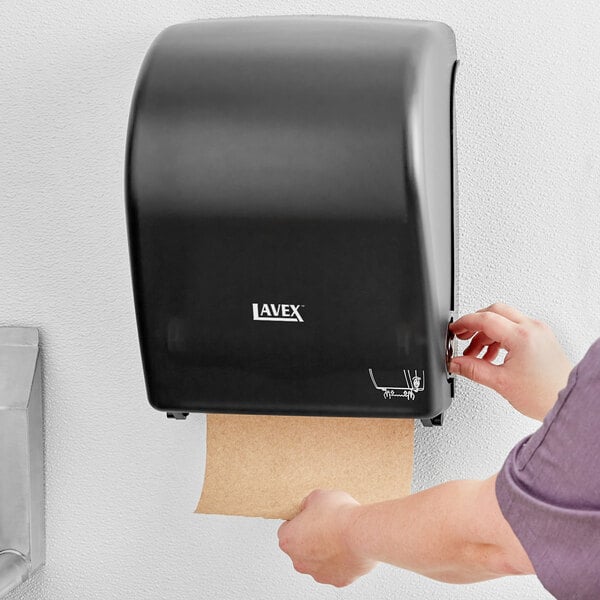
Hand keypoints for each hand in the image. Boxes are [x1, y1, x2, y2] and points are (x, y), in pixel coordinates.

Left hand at [277, 489, 375, 586]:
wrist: (362, 532)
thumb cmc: (339, 515)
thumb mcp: (317, 495)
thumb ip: (307, 503)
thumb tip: (309, 507)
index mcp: (288, 540)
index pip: (287, 529)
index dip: (300, 520)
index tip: (311, 516)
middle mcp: (299, 561)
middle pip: (301, 547)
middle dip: (311, 537)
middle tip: (326, 524)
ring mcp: (318, 573)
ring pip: (318, 560)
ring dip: (325, 549)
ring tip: (339, 534)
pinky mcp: (337, 580)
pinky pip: (336, 568)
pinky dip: (341, 559)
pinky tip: (348, 546)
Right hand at [449, 303, 572, 419]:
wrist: (567, 402)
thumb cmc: (545, 395)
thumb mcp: (501, 382)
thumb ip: (473, 369)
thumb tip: (456, 363)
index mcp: (522, 336)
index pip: (485, 319)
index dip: (465, 323)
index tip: (454, 330)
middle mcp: (533, 329)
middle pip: (495, 312)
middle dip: (475, 323)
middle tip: (462, 336)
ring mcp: (539, 332)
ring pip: (505, 320)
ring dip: (487, 333)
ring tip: (475, 353)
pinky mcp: (542, 338)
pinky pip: (516, 328)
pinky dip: (500, 337)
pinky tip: (491, 355)